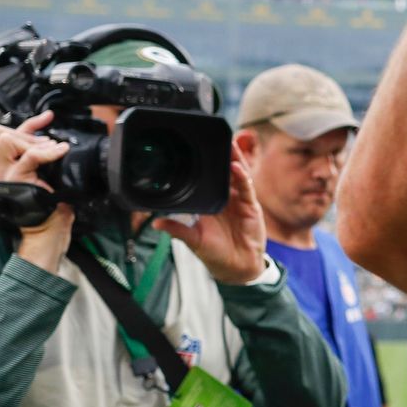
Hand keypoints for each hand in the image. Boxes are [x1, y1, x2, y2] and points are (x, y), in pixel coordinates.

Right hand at [0, 110, 74, 267]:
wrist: (47, 233)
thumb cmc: (48, 210)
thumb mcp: (45, 178)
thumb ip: (41, 161)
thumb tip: (52, 141)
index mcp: (1, 168)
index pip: (4, 136)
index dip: (26, 123)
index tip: (47, 117)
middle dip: (28, 132)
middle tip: (47, 144)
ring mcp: (3, 175)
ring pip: (7, 140)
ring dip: (34, 142)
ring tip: (52, 151)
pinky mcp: (15, 180)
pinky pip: (30, 156)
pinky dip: (48, 151)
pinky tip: (60, 151)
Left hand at [154, 146, 266, 284]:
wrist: (237, 268)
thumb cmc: (215, 254)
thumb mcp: (192, 240)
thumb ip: (177, 230)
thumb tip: (156, 222)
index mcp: (210, 203)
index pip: (207, 179)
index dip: (206, 164)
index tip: (197, 149)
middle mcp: (225, 198)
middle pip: (224, 172)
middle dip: (222, 155)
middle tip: (217, 138)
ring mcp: (239, 201)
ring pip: (237, 175)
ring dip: (234, 160)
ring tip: (229, 145)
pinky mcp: (251, 207)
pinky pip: (246, 188)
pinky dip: (242, 177)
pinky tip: (236, 167)